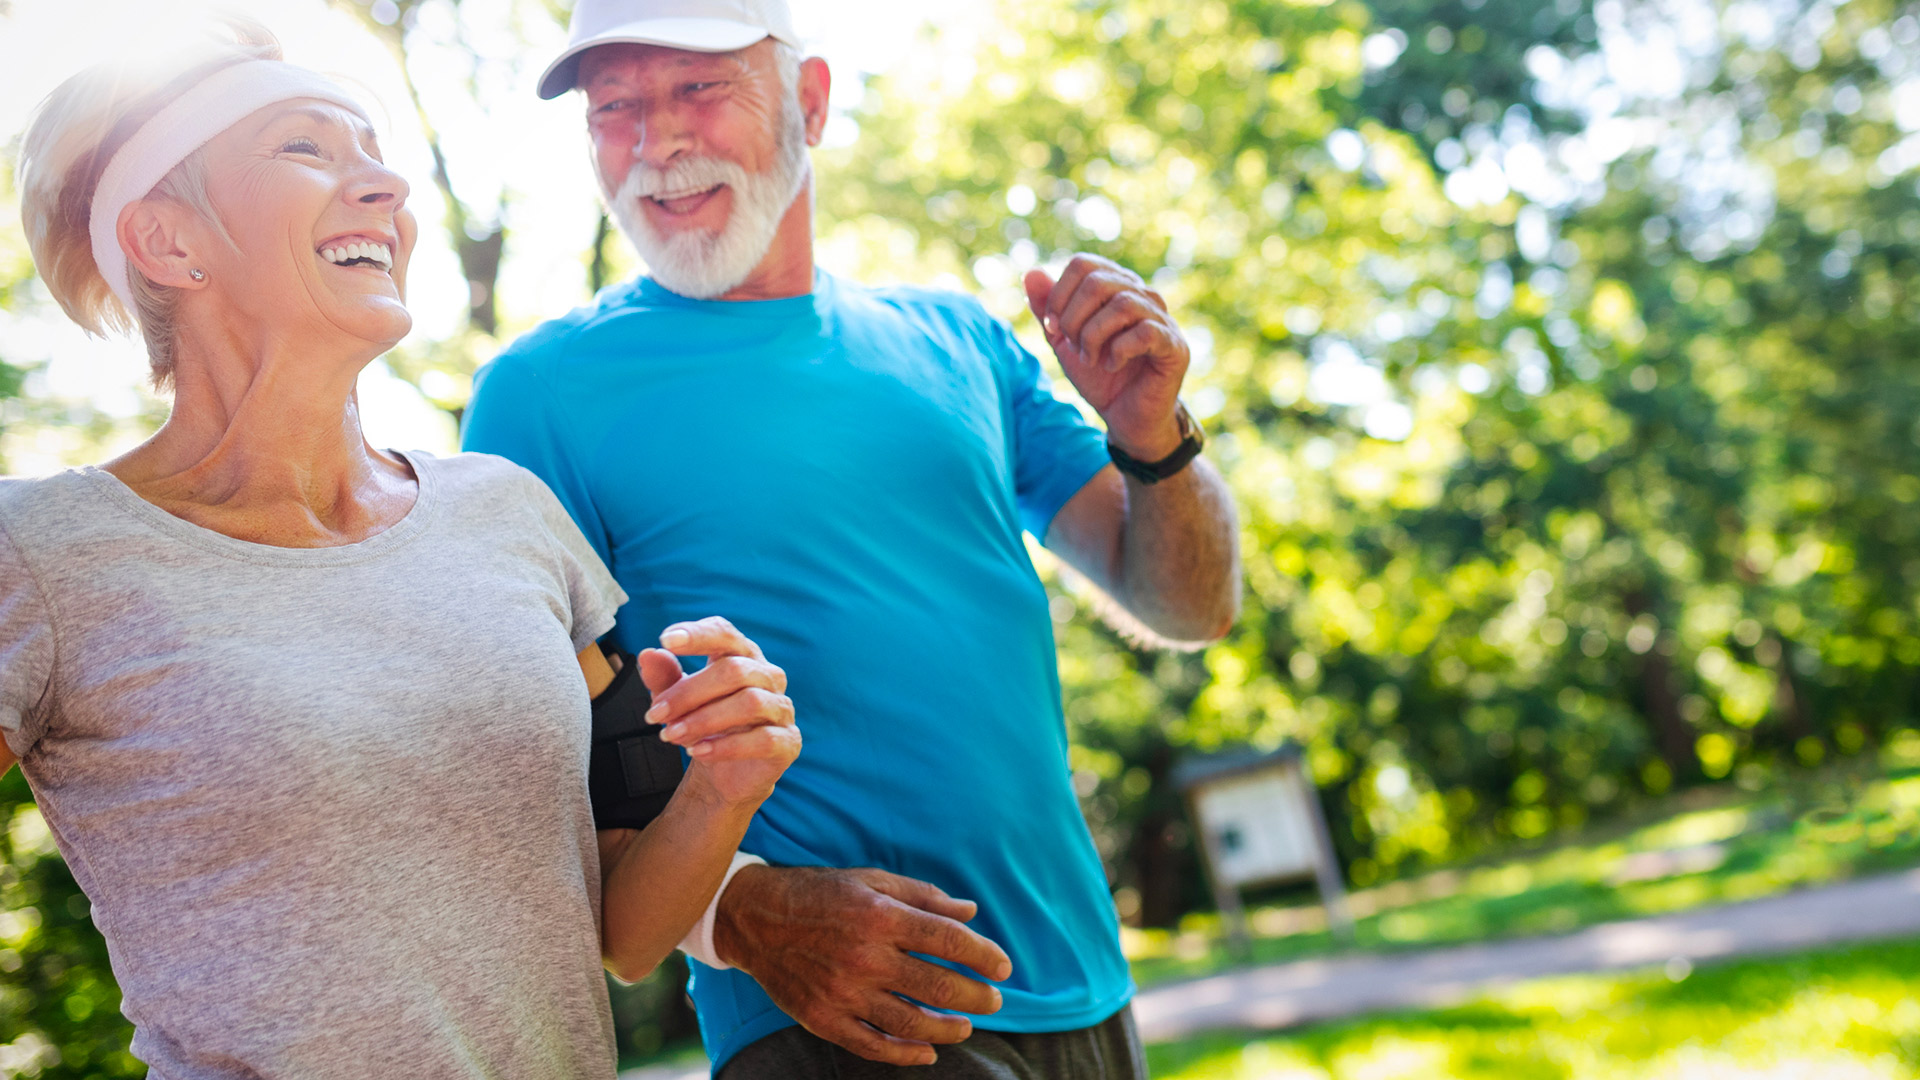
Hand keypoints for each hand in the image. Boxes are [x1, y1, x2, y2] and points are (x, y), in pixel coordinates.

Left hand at [640, 617, 799, 807]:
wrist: (727, 774)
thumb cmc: (706, 726)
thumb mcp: (678, 702)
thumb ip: (665, 678)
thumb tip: (649, 655)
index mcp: (742, 656)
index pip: (725, 634)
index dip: (699, 634)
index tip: (666, 640)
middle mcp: (768, 676)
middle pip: (734, 670)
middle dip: (689, 692)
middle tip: (654, 714)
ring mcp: (782, 708)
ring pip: (750, 702)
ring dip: (704, 720)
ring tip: (671, 735)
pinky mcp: (788, 741)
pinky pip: (762, 739)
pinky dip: (726, 746)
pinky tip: (698, 752)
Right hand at [714, 864, 1013, 1065]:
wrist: (755, 918)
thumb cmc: (821, 894)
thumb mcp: (873, 881)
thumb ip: (924, 897)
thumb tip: (971, 913)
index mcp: (880, 916)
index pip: (948, 940)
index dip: (983, 955)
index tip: (1003, 967)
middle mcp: (864, 957)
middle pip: (937, 986)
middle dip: (975, 996)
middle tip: (994, 1000)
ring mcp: (843, 993)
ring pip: (910, 1023)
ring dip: (948, 1028)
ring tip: (966, 1025)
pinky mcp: (824, 1019)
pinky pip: (873, 1046)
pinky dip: (905, 1054)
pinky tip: (928, 1052)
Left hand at [1024, 255, 1190, 459]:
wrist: (1125, 417)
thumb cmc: (1099, 376)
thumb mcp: (1064, 341)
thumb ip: (1047, 309)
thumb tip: (1031, 272)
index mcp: (1116, 286)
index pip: (1083, 265)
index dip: (1058, 295)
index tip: (1052, 328)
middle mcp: (1142, 295)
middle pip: (1098, 282)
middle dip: (1073, 319)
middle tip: (1072, 346)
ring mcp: (1162, 319)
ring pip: (1122, 304)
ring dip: (1094, 336)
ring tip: (1091, 359)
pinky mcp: (1174, 346)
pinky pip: (1145, 332)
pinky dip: (1119, 350)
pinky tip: (1112, 365)